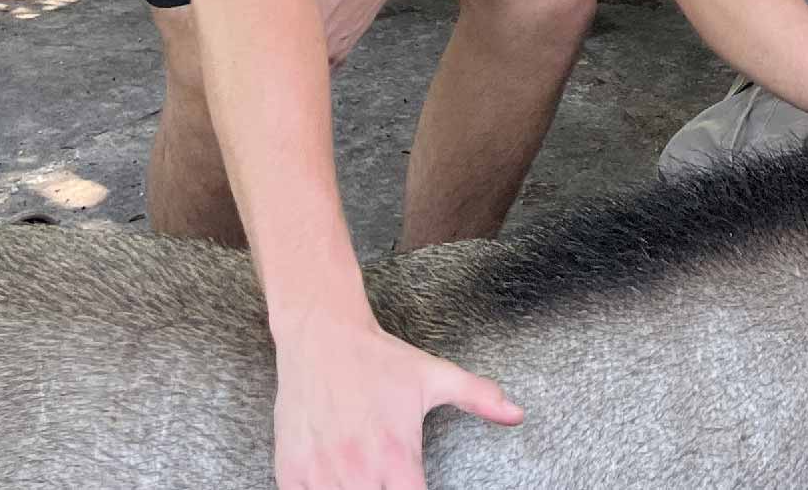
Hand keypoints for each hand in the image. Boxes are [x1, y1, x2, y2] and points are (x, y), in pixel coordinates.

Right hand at [274, 315, 524, 488]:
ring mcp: (320, 474)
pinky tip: (333, 483)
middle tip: (387, 482)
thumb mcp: (434, 376)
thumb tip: (516, 413)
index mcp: (397, 457)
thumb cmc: (377, 358)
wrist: (322, 334)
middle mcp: (358, 471)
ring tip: (365, 482)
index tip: (413, 488)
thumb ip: (478, 398)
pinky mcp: (290, 472)